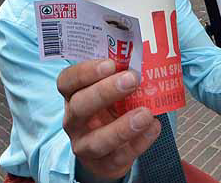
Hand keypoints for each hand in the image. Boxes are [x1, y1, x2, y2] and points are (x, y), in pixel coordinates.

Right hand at [57, 59, 161, 179]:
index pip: (67, 81)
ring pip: (97, 140)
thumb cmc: (111, 108)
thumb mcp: (110, 88)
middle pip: (80, 106)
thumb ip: (120, 74)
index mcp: (72, 95)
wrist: (110, 147)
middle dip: (105, 92)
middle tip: (132, 79)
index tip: (110, 63)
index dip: (85, 72)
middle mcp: (73, 120)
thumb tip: (146, 55)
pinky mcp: (102, 164)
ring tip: (146, 114)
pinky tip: (153, 127)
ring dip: (122, 127)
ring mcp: (85, 144)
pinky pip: (119, 157)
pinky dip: (139, 143)